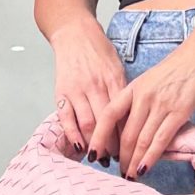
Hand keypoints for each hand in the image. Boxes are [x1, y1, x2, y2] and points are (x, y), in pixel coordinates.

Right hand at [51, 18, 126, 153]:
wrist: (75, 33)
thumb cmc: (99, 51)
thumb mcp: (118, 68)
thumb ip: (123, 91)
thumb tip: (132, 117)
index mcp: (114, 80)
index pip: (123, 114)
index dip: (128, 136)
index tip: (133, 150)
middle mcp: (95, 86)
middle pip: (106, 123)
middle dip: (112, 145)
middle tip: (118, 161)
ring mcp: (77, 89)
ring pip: (87, 123)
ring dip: (94, 144)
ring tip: (101, 158)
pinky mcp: (61, 92)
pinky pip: (66, 118)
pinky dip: (72, 134)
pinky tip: (79, 148)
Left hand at [87, 34, 194, 178]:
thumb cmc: (178, 67)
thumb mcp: (150, 80)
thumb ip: (139, 100)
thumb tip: (132, 125)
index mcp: (133, 88)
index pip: (109, 116)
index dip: (99, 137)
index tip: (94, 153)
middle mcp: (143, 97)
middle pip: (126, 133)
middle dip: (121, 157)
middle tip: (119, 172)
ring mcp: (161, 104)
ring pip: (142, 140)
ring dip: (134, 161)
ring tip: (130, 175)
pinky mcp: (179, 112)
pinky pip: (161, 139)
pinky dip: (151, 157)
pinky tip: (145, 168)